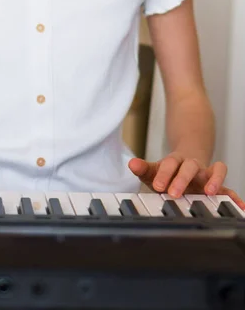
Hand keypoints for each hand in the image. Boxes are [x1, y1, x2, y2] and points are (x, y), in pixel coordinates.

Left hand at [129, 153, 244, 210]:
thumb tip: (131, 164)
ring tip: (209, 192)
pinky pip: (228, 187)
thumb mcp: (155, 169)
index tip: (158, 186)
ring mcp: (205, 173)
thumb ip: (144, 168)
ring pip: (213, 171)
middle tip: (174, 193)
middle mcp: (192, 165)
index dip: (164, 174)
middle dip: (181, 179)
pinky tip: (240, 205)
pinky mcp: (216, 184)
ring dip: (213, 180)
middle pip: (189, 167)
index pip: (169, 164)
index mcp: (175, 161)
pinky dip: (234, 195)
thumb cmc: (169, 170)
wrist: (187, 159)